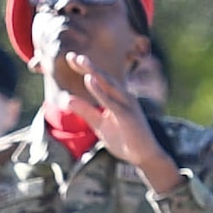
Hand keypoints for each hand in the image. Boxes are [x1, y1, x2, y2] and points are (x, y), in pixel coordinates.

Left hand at [61, 53, 177, 191]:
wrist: (144, 156)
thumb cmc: (124, 138)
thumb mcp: (99, 124)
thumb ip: (85, 111)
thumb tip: (67, 100)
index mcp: (116, 98)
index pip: (98, 79)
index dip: (85, 68)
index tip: (70, 57)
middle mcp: (123, 97)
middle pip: (104, 77)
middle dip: (88, 66)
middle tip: (72, 55)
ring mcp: (127, 105)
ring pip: (109, 85)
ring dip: (94, 71)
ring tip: (81, 60)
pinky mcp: (128, 116)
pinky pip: (112, 101)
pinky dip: (100, 90)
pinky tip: (90, 80)